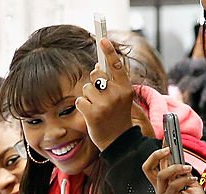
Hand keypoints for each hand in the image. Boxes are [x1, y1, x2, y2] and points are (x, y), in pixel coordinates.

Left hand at [76, 38, 135, 152]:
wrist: (118, 142)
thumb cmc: (116, 118)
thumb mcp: (120, 99)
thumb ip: (111, 83)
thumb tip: (97, 66)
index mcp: (126, 89)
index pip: (117, 66)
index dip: (109, 52)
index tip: (102, 40)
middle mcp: (117, 94)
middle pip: (96, 76)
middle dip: (93, 83)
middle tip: (98, 96)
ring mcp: (105, 104)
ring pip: (86, 89)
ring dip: (87, 97)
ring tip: (96, 108)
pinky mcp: (92, 114)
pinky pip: (79, 101)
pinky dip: (81, 106)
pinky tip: (89, 114)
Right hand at [142, 148, 205, 193]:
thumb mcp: (193, 186)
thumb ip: (186, 175)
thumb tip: (183, 164)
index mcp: (165, 183)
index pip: (157, 163)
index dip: (160, 149)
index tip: (168, 135)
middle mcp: (161, 187)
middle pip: (148, 167)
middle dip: (157, 154)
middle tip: (169, 148)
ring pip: (160, 175)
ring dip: (176, 168)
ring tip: (188, 168)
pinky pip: (173, 186)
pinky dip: (184, 179)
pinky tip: (193, 180)